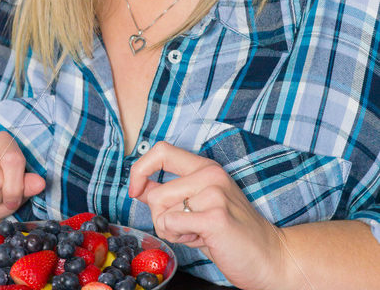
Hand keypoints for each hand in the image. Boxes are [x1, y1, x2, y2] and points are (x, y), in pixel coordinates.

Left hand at [128, 141, 287, 289]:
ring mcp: (214, 193)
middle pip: (156, 192)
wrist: (271, 256)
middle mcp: (210, 174)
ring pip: (161, 210)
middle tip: (186, 227)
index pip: (161, 150)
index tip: (136, 190)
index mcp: (205, 167)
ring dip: (171, 230)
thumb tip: (139, 186)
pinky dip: (179, 238)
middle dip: (161, 218)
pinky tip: (203, 239)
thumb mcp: (198, 204)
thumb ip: (170, 193)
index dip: (140, 169)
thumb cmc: (231, 233)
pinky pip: (171, 224)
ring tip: (197, 232)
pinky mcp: (215, 216)